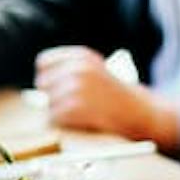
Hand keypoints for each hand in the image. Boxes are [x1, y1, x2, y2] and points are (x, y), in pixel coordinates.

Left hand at [33, 47, 179, 149]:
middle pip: (43, 84)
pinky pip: (54, 117)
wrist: (140, 113)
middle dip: (52, 96)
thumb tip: (39, 82)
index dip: (49, 78)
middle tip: (73, 105)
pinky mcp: (76, 107)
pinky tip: (80, 122)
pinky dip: (64, 123)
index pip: (44, 63)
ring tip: (80, 115)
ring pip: (48, 103)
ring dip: (58, 113)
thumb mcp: (94, 72)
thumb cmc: (115, 97)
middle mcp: (78, 68)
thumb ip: (68, 71)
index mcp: (81, 56)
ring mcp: (76, 87)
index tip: (58, 88)